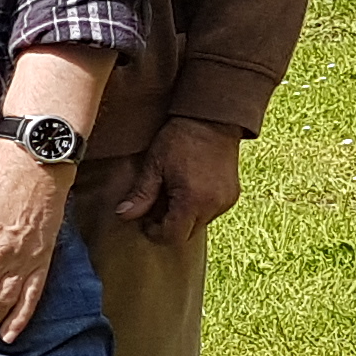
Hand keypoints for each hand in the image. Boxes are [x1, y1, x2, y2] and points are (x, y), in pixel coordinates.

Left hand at [116, 117, 245, 245]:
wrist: (212, 119)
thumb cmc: (180, 139)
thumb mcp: (154, 165)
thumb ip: (141, 194)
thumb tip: (123, 215)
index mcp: (193, 200)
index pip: (172, 236)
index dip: (154, 233)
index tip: (145, 220)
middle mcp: (214, 206)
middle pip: (186, 234)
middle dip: (168, 226)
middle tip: (154, 206)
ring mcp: (226, 201)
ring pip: (198, 225)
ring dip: (182, 217)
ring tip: (170, 194)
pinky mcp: (232, 195)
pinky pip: (210, 213)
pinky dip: (196, 208)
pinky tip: (187, 190)